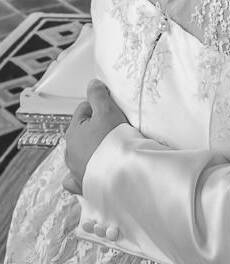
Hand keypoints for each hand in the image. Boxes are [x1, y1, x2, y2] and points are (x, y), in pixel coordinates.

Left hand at [63, 79, 127, 195]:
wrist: (120, 171)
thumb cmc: (112, 139)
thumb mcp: (107, 109)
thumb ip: (97, 95)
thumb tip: (92, 84)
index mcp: (73, 132)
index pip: (83, 110)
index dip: (99, 106)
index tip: (111, 109)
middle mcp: (69, 151)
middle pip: (82, 131)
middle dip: (94, 127)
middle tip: (113, 126)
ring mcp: (74, 169)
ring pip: (79, 153)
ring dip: (90, 148)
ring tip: (108, 146)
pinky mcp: (82, 184)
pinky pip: (77, 178)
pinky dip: (82, 173)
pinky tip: (90, 169)